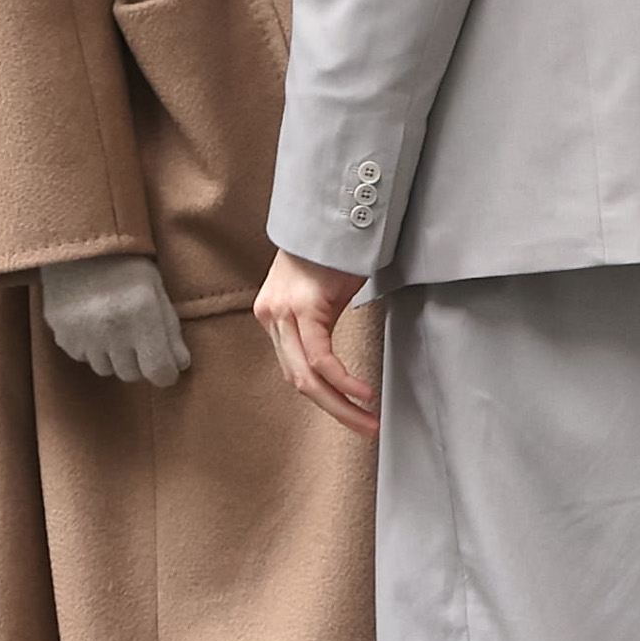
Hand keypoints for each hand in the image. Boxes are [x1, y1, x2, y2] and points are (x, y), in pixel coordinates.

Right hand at [39, 255, 190, 387]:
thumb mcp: (156, 289)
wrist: (79, 244)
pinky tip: (92, 322)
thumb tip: (180, 364)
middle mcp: (112, 330)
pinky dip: (90, 347)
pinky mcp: (61, 335)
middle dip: (139, 362)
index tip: (166, 365)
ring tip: (113, 325)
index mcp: (142, 315)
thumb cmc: (126, 263)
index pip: (159, 373)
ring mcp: (83, 335)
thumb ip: (170, 329)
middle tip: (137, 335)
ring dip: (113, 355)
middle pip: (131, 374)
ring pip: (105, 368)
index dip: (166, 372)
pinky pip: (82, 356)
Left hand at [254, 250, 377, 438]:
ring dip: (341, 404)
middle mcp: (271, 317)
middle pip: (298, 380)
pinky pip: (320, 358)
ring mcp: (282, 312)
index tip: (353, 414)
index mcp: (273, 316)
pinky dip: (343, 381)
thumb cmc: (336, 248)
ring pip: (306, 376)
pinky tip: (363, 394)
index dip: (324, 398)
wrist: (335, 210)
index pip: (294, 369)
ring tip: (368, 420)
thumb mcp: (325, 294)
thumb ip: (321, 324)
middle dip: (335, 411)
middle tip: (365, 429)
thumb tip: (338, 359)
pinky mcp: (301, 307)